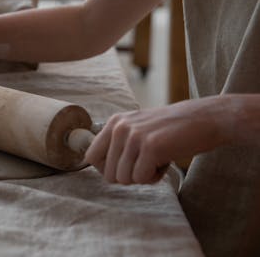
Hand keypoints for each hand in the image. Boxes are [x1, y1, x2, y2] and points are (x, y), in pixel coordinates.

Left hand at [84, 97, 229, 184]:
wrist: (206, 119)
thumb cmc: (172, 130)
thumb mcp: (138, 128)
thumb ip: (118, 143)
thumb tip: (99, 169)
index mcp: (114, 122)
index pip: (91, 157)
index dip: (108, 169)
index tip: (127, 166)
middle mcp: (120, 127)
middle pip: (108, 174)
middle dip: (129, 176)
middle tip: (147, 162)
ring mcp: (134, 136)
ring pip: (124, 179)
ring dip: (143, 176)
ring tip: (157, 159)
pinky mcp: (151, 147)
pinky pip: (141, 178)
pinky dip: (155, 177)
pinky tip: (165, 161)